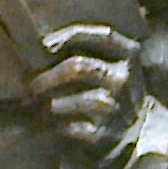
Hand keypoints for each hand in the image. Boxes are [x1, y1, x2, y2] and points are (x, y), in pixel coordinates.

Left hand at [32, 23, 147, 167]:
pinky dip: (57, 124)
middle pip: (80, 67)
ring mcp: (117, 107)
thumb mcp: (112, 62)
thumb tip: (44, 45)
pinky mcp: (106, 133)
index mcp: (128, 54)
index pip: (103, 35)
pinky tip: (50, 122)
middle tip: (32, 84)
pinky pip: (73, 126)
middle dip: (49, 75)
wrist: (135, 128)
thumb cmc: (111, 86)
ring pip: (75, 99)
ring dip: (49, 102)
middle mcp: (124, 78)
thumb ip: (88, 49)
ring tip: (35, 103)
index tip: (44, 44)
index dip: (71, 35)